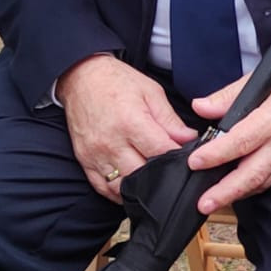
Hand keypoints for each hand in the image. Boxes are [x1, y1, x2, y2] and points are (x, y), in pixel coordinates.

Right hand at [58, 55, 193, 200]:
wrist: (81, 78)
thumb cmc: (116, 82)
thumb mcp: (151, 92)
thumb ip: (170, 120)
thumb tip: (189, 139)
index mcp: (131, 123)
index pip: (161, 152)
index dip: (179, 158)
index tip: (189, 159)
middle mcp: (112, 142)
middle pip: (143, 175)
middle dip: (162, 176)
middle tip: (172, 171)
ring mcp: (96, 154)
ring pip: (123, 187)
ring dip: (140, 188)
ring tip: (153, 181)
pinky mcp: (85, 160)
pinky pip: (103, 188)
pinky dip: (119, 193)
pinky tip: (132, 188)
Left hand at [185, 66, 270, 213]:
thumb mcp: (259, 80)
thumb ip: (227, 97)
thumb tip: (200, 107)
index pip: (241, 141)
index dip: (216, 154)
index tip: (196, 162)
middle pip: (252, 174)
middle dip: (225, 192)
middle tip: (203, 203)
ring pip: (261, 183)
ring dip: (236, 195)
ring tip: (212, 202)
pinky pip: (269, 180)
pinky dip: (250, 188)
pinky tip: (234, 191)